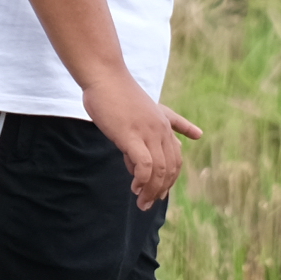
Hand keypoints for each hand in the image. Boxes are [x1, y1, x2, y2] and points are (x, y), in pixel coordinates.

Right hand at [84, 76, 202, 207]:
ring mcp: (147, 132)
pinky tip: (134, 186)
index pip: (176, 159)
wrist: (104, 76)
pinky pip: (145, 165)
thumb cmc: (117, 94)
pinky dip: (143, 180)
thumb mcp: (141, 114)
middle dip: (161, 190)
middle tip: (147, 203)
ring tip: (141, 201)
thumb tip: (153, 161)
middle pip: (171, 168)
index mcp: (164, 125)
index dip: (170, 180)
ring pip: (160, 170)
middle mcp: (160, 130)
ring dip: (152, 190)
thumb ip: (151, 136)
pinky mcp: (131, 135)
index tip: (158, 194)